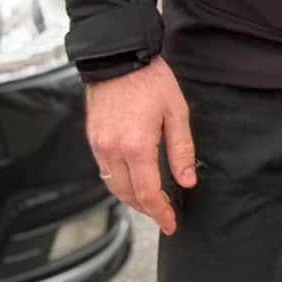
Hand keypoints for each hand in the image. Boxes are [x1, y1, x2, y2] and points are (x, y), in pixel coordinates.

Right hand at [84, 57, 194, 235]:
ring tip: (152, 201)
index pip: (147, 192)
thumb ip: (182, 150)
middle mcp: (113, 150)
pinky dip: (120, 182)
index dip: (160, 212)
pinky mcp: (93, 139)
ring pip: (113, 186)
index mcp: (136, 146)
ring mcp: (99, 146)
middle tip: (164, 215)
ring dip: (132, 198)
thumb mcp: (177, 112)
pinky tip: (134, 180)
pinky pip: (105, 171)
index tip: (171, 224)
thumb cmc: (151, 81)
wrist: (119, 58)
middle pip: (127, 195)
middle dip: (147, 209)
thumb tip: (187, 181)